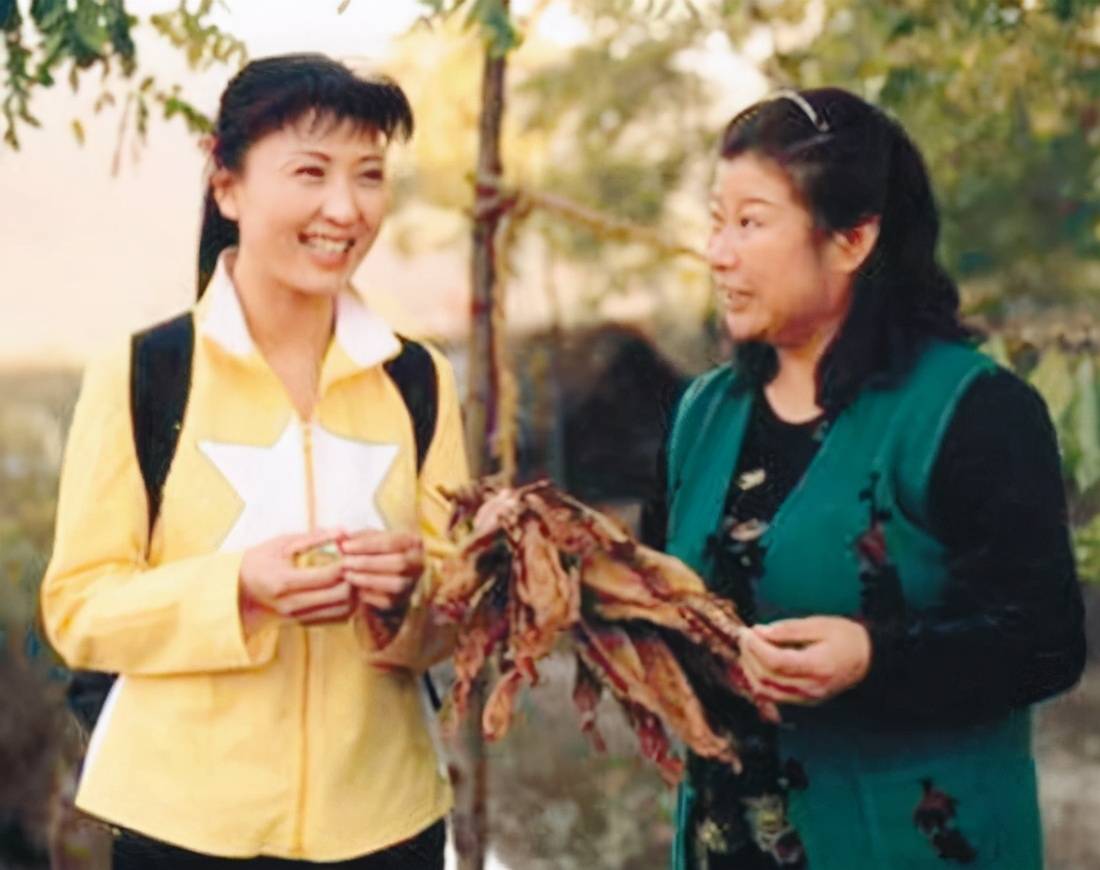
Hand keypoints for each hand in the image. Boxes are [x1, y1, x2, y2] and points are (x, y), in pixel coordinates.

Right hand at [239, 528, 352, 625]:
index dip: (345, 562)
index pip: (328, 576)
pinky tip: (343, 588)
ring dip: (353, 593)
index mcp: (284, 581)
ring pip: (343, 610)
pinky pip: (336, 618)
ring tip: (349, 576)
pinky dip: (346, 604)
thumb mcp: (281, 543)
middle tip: (353, 564)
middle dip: (352, 577)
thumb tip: (343, 530)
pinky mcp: (303, 624)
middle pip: (340, 596)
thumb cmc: (258, 561)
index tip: (348, 551)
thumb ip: (314, 537)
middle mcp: (292, 604)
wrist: (237, 590)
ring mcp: (297, 617)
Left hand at [339, 529, 423, 612]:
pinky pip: (387, 600)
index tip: (345, 546)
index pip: (392, 542)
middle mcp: (418, 563)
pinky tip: (355, 588)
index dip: (367, 544)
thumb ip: (357, 538)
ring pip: (395, 583)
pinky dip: (369, 594)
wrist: (387, 578)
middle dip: (368, 563)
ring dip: (368, 579)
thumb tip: (339, 538)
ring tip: (347, 574)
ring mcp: (412, 584)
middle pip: (398, 563)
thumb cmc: (378, 553)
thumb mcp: (371, 540)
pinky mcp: (401, 602)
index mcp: (413, 543)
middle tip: (345, 562)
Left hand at [738, 616, 870, 704]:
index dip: (755, 648)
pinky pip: (773, 695)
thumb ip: (788, 629)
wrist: (868, 659)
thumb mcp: (820, 625)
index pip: (776, 663)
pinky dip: (759, 679)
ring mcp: (807, 698)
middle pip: (767, 678)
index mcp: (817, 667)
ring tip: (748, 648)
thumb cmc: (846, 638)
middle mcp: (810, 688)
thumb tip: (759, 631)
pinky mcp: (803, 701)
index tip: (746, 632)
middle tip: (744, 636)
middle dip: (749, 656)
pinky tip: (757, 663)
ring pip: (766, 690)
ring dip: (750, 669)